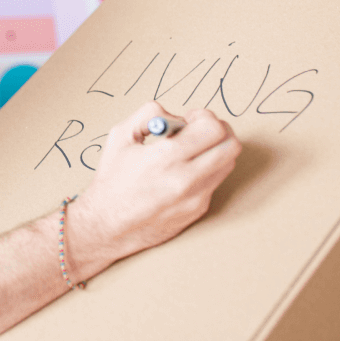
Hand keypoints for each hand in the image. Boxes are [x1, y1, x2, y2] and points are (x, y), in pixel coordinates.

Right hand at [72, 102, 240, 263]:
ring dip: (215, 150)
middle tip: (199, 131)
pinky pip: (214, 181)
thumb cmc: (112, 180)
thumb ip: (149, 114)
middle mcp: (185, 180)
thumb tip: (177, 116)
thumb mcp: (120, 136)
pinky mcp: (198, 210)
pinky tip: (183, 171)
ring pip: (228, 163)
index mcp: (165, 158)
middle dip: (219, 131)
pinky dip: (205, 170)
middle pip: (231, 146)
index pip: (213, 129)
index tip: (190, 119)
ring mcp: (195, 198)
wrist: (108, 226)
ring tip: (191, 151)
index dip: (205, 116)